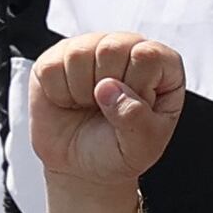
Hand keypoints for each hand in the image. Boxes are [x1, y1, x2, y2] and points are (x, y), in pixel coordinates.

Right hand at [32, 29, 185, 194]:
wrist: (79, 166)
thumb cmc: (117, 151)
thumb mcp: (141, 147)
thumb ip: (137, 119)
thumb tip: (109, 88)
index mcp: (161, 65)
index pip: (149, 56)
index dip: (138, 86)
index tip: (134, 109)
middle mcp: (127, 48)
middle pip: (111, 48)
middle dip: (106, 90)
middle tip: (107, 109)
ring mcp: (91, 47)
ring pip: (78, 55)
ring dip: (80, 92)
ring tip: (88, 105)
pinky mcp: (57, 55)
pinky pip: (51, 67)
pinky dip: (58, 94)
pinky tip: (69, 101)